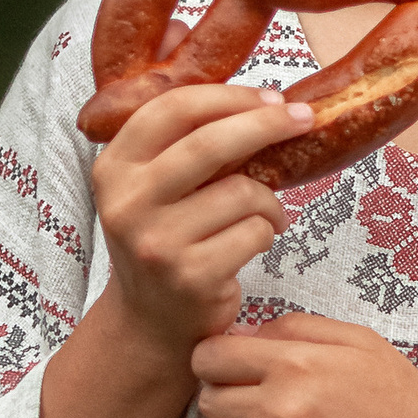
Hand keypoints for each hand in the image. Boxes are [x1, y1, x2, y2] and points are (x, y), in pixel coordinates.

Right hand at [91, 80, 317, 366]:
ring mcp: (157, 243)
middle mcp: (126, 203)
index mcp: (114, 167)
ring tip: (267, 213)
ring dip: (271, 199)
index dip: (228, 96)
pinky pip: (255, 232)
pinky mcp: (191, 276)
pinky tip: (256, 241)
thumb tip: (261, 100)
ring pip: (243, 192)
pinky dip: (268, 231)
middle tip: (304, 117)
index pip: (172, 109)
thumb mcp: (154, 187)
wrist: (150, 321)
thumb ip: (184, 143)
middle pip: (210, 144)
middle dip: (267, 124)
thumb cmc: (167, 239)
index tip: (269, 96)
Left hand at [190, 313, 417, 417]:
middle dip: (227, 398)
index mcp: (298, 364)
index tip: (231, 369)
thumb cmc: (403, 404)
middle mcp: (281, 411)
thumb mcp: (362, 344)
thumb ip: (299, 327)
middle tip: (260, 406)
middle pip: (208, 400)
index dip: (216, 360)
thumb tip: (246, 334)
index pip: (211, 356)